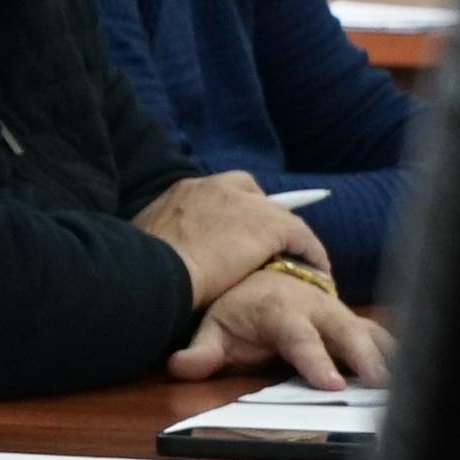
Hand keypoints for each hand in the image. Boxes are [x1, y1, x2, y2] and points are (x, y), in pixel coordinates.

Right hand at [134, 171, 331, 306]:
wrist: (154, 272)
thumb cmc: (143, 265)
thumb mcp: (147, 241)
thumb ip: (161, 237)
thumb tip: (158, 253)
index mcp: (182, 191)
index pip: (217, 191)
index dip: (230, 210)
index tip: (233, 231)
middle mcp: (214, 187)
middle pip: (251, 192)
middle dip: (260, 213)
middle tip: (264, 244)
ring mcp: (244, 203)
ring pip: (279, 214)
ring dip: (287, 236)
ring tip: (296, 259)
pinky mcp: (269, 225)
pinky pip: (302, 237)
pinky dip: (311, 253)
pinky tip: (317, 272)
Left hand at [167, 269, 393, 389]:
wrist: (260, 273)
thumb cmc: (239, 307)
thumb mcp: (215, 326)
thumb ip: (202, 350)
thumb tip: (181, 366)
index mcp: (280, 311)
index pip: (299, 338)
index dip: (316, 360)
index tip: (333, 384)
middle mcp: (315, 309)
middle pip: (345, 331)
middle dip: (364, 356)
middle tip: (380, 382)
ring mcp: (337, 313)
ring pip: (368, 330)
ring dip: (389, 353)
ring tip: (406, 381)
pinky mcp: (353, 319)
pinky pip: (378, 333)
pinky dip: (398, 350)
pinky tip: (414, 374)